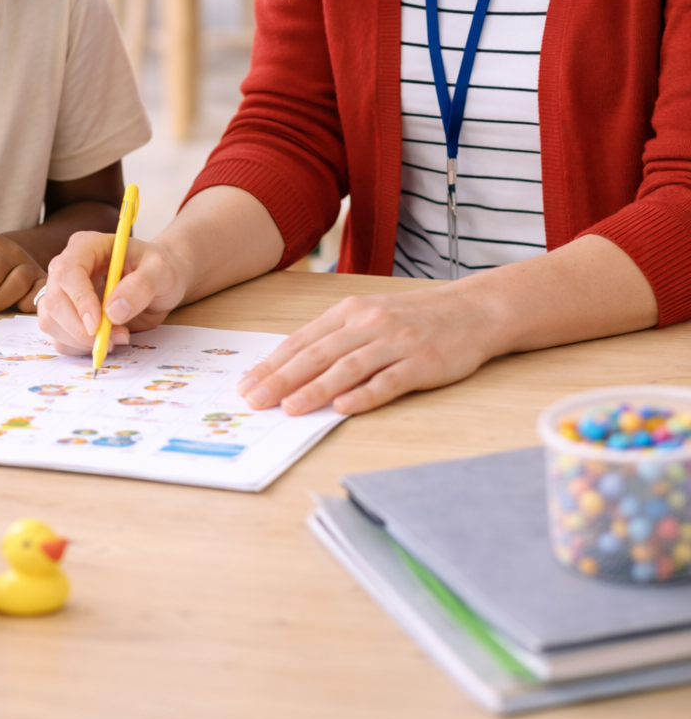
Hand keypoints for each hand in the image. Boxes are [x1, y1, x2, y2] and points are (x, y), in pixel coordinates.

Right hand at [37, 230, 192, 353]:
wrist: (160, 282)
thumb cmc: (159, 269)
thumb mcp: (161, 271)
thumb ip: (141, 286)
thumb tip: (113, 311)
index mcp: (87, 246)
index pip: (68, 270)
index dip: (79, 299)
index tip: (98, 325)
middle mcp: (68, 267)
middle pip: (54, 300)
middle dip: (80, 328)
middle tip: (113, 339)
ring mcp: (63, 292)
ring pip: (51, 321)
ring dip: (80, 340)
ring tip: (116, 338)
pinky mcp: (65, 315)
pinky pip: (59, 337)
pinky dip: (78, 347)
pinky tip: (104, 341)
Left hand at [237, 283, 494, 415]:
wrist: (473, 310)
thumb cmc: (416, 317)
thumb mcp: (371, 316)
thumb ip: (337, 338)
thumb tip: (295, 367)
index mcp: (351, 313)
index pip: (302, 340)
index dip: (272, 363)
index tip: (247, 384)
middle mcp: (369, 324)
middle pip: (318, 354)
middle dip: (282, 378)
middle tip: (255, 400)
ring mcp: (396, 342)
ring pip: (347, 367)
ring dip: (316, 389)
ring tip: (290, 408)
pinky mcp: (422, 363)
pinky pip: (389, 380)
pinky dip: (365, 394)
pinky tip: (344, 407)